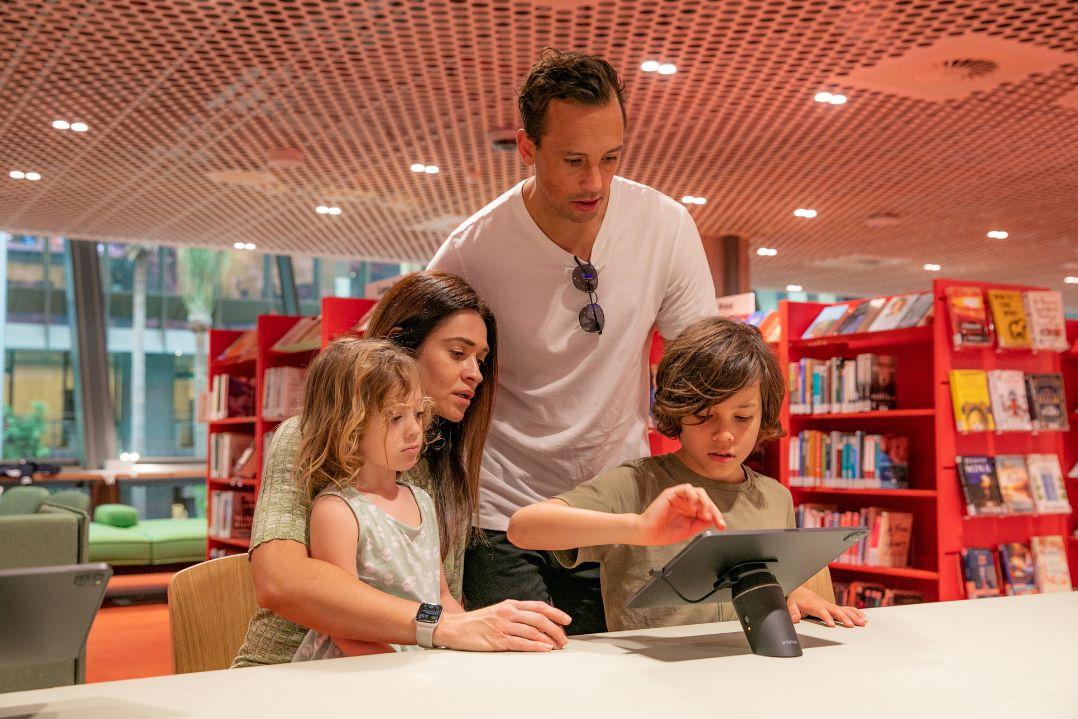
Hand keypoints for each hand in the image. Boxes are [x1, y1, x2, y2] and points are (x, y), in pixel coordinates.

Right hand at [432, 600, 570, 651]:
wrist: (456, 628)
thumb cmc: (477, 622)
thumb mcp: (499, 611)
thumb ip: (516, 614)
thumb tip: (537, 621)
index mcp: (511, 604)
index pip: (538, 606)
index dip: (555, 612)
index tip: (567, 620)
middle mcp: (509, 613)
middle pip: (539, 619)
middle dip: (556, 629)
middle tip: (564, 639)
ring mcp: (504, 626)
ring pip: (533, 631)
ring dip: (549, 639)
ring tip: (557, 646)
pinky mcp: (498, 640)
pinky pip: (522, 643)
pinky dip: (536, 646)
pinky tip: (545, 649)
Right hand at [635, 484, 726, 545]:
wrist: (648, 533)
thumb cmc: (665, 532)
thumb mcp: (689, 530)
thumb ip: (701, 523)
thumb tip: (714, 519)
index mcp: (692, 511)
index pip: (709, 509)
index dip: (717, 516)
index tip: (722, 526)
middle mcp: (687, 502)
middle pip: (706, 499)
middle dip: (713, 510)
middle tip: (714, 520)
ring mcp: (680, 497)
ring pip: (699, 492)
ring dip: (704, 503)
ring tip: (703, 514)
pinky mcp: (672, 493)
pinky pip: (687, 488)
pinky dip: (693, 496)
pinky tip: (693, 507)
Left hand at [786, 587, 866, 627]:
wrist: (800, 592)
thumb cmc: (797, 600)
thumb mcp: (791, 605)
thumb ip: (793, 612)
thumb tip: (795, 619)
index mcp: (813, 605)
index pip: (821, 611)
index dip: (827, 617)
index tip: (832, 625)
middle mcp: (824, 604)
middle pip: (836, 610)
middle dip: (844, 617)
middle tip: (851, 625)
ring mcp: (830, 605)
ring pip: (843, 609)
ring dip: (853, 615)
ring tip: (862, 622)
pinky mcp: (834, 607)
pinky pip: (846, 608)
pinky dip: (855, 612)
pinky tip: (863, 617)